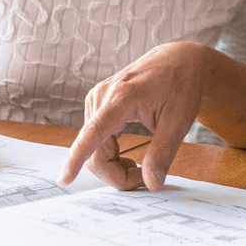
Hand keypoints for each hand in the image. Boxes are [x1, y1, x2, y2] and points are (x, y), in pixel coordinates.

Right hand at [60, 42, 210, 191]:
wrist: (178, 60)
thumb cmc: (181, 85)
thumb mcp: (179, 121)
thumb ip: (163, 152)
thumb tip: (152, 184)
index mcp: (122, 96)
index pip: (94, 131)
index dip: (77, 157)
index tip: (65, 179)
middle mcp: (102, 96)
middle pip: (96, 152)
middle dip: (117, 174)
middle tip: (145, 179)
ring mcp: (97, 100)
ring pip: (94, 151)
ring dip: (114, 167)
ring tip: (141, 166)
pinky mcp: (98, 106)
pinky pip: (95, 142)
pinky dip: (111, 157)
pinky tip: (128, 158)